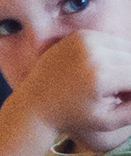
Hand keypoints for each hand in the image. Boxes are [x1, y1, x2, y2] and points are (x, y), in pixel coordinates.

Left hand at [12, 26, 130, 154]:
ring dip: (127, 64)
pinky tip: (106, 71)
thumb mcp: (108, 121)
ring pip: (126, 48)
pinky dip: (114, 54)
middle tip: (119, 92)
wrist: (34, 103)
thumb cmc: (72, 117)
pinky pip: (111, 41)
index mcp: (101, 76)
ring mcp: (86, 40)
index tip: (125, 96)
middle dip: (130, 77)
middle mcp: (94, 53)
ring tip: (115, 84)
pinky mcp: (81, 35)